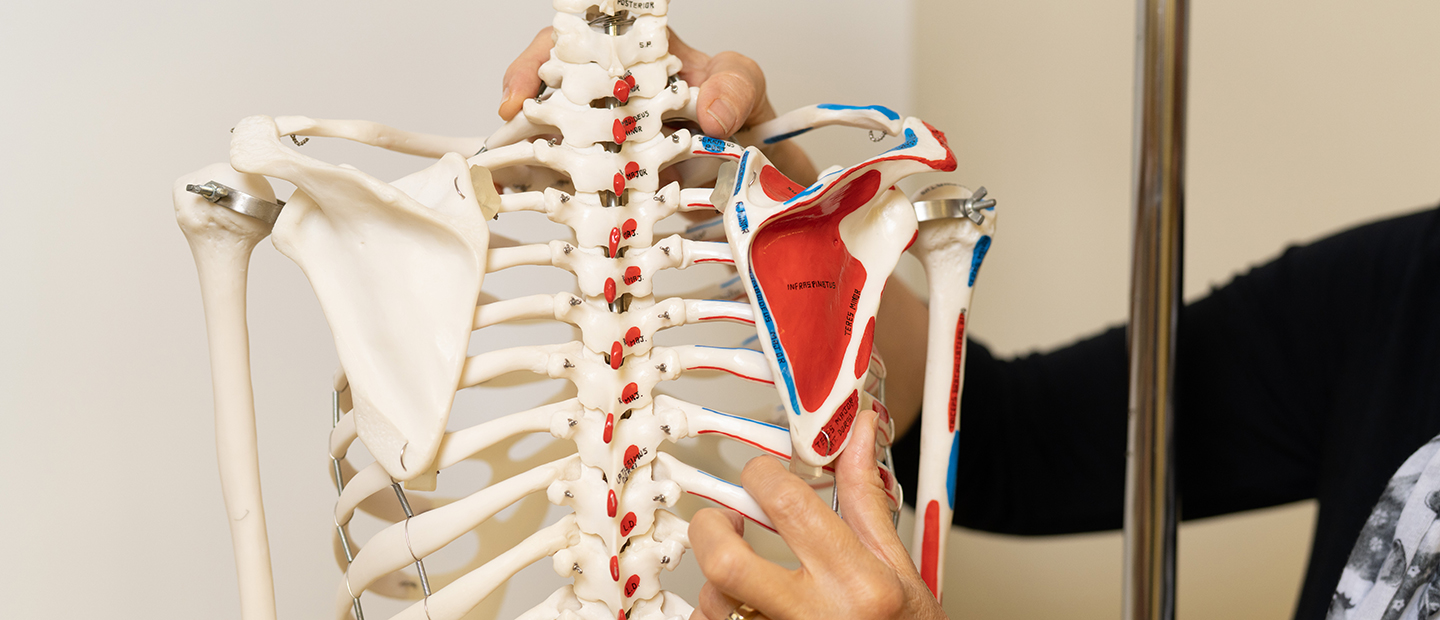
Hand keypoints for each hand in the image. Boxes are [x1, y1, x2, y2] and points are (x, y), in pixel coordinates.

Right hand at [499, 28, 817, 185]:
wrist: (755, 168)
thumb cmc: (740, 113)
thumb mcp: (746, 86)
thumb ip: (735, 86)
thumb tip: (712, 113)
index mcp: (631, 61)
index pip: (570, 47)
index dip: (537, 63)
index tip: (520, 94)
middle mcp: (611, 100)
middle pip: (547, 99)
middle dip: (519, 118)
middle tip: (506, 142)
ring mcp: (610, 144)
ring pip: (554, 146)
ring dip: (528, 161)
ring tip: (510, 180)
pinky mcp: (616, 184)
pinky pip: (579, 189)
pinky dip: (559, 199)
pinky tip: (548, 209)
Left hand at [688, 410, 946, 619]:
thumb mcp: (898, 566)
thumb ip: (867, 500)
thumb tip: (859, 433)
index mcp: (859, 582)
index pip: (789, 506)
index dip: (761, 476)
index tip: (760, 477)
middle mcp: (819, 618)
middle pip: (727, 564)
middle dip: (710, 531)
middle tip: (721, 522)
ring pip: (714, 606)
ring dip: (714, 584)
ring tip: (737, 578)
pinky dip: (717, 615)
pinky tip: (739, 609)